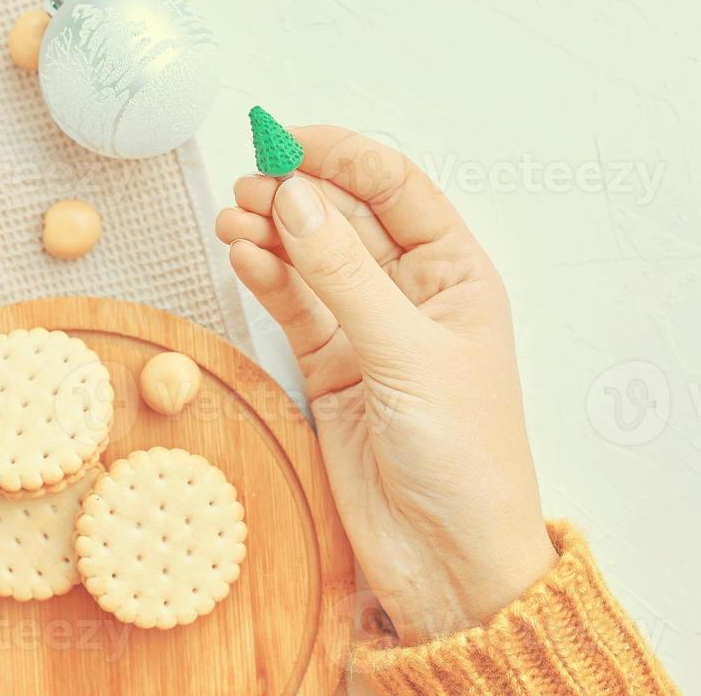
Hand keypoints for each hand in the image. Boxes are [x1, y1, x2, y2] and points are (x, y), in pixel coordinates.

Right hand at [216, 126, 555, 642]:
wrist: (449, 560)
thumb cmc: (466, 460)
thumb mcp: (408, 354)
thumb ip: (344, 275)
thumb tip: (295, 199)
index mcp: (457, 275)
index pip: (396, 188)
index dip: (342, 156)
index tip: (287, 139)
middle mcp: (412, 294)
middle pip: (346, 217)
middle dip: (298, 194)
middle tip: (249, 183)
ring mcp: (368, 330)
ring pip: (312, 259)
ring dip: (272, 233)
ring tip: (234, 219)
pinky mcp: (331, 367)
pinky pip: (293, 305)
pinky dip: (265, 278)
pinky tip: (242, 256)